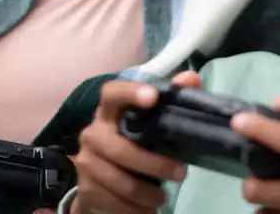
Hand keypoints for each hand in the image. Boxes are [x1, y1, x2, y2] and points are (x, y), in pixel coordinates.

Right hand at [72, 71, 201, 213]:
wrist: (98, 181)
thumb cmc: (131, 143)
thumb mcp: (150, 123)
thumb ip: (171, 99)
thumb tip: (192, 79)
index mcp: (109, 112)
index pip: (112, 93)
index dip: (130, 93)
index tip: (153, 97)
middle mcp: (93, 133)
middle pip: (122, 150)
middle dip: (155, 165)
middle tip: (182, 174)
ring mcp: (87, 162)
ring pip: (122, 182)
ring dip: (149, 194)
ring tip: (163, 197)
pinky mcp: (87, 188)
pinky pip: (116, 202)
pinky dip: (136, 209)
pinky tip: (147, 208)